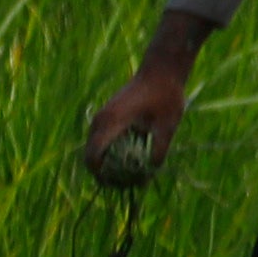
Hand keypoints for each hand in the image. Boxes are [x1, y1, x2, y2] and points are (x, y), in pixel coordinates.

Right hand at [81, 57, 195, 196]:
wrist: (160, 70)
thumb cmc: (166, 96)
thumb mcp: (167, 127)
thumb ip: (157, 153)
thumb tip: (147, 178)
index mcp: (111, 122)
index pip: (93, 157)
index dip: (101, 177)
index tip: (118, 186)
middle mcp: (100, 121)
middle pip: (90, 156)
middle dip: (103, 173)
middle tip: (124, 184)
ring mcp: (101, 117)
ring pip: (93, 148)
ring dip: (105, 163)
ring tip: (126, 174)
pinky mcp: (106, 116)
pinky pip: (99, 140)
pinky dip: (107, 152)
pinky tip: (127, 159)